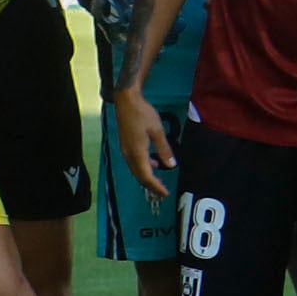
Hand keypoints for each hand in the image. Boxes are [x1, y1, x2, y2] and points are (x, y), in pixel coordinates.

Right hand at [111, 88, 175, 203]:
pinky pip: (134, 162)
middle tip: (162, 192)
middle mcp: (128, 154)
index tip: (165, 193)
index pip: (146, 175)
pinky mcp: (125, 145)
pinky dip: (144, 167)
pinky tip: (154, 163)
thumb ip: (164, 149)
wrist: (126, 101)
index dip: (156, 186)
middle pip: (139, 176)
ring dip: (147, 177)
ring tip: (159, 181)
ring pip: (136, 170)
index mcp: (137, 152)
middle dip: (151, 186)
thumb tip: (171, 165)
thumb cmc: (143, 114)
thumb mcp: (158, 131)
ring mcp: (125, 150)